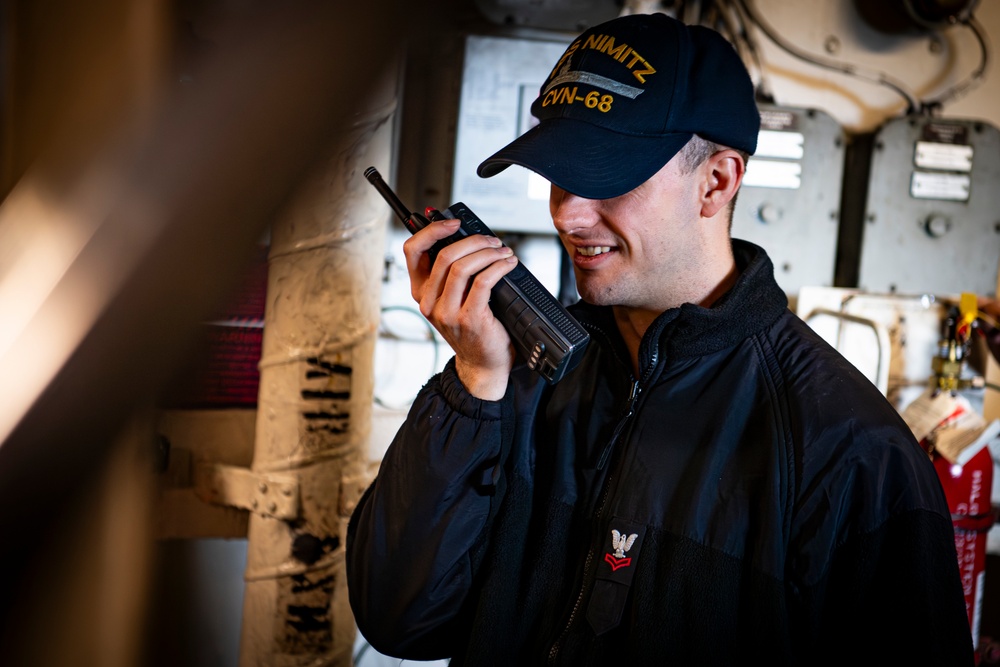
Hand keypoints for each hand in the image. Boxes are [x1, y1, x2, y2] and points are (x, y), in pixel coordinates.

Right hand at [402, 218, 518, 399]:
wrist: (484, 364)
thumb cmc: (473, 329)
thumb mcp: (454, 299)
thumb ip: (454, 274)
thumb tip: (467, 239)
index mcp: (421, 293)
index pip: (413, 251)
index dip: (432, 230)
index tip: (452, 222)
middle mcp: (429, 302)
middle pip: (444, 255)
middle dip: (472, 240)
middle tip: (492, 240)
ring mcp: (447, 312)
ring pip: (462, 266)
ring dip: (487, 252)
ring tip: (503, 252)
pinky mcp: (469, 319)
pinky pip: (483, 282)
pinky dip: (498, 267)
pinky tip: (508, 265)